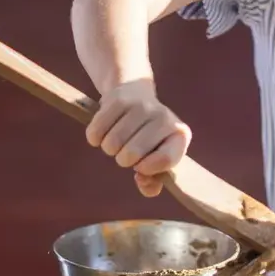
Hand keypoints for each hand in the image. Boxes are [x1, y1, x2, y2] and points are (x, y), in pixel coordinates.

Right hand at [85, 79, 191, 196]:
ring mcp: (141, 106)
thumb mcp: (156, 158)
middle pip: (132, 154)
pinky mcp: (118, 99)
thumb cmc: (147, 136)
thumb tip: (143, 181)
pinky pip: (97, 131)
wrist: (135, 93)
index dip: (147, 169)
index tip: (139, 168)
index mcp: (179, 135)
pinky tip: (103, 132)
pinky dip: (95, 138)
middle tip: (126, 151)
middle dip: (123, 159)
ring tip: (116, 140)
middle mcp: (163, 117)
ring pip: (112, 143)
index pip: (165, 159)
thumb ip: (152, 182)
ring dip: (108, 148)